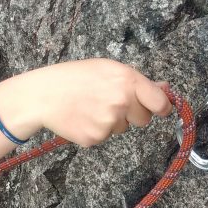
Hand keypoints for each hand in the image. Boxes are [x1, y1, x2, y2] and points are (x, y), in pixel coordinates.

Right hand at [1, 60, 172, 147]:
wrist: (42, 96)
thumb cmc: (73, 77)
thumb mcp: (106, 68)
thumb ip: (136, 81)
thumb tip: (165, 89)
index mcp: (127, 81)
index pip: (160, 103)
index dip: (161, 107)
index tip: (159, 108)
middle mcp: (121, 103)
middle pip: (143, 119)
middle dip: (131, 113)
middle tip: (109, 101)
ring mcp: (108, 123)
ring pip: (122, 128)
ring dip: (111, 121)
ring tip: (90, 107)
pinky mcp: (95, 138)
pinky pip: (104, 136)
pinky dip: (95, 130)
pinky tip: (82, 117)